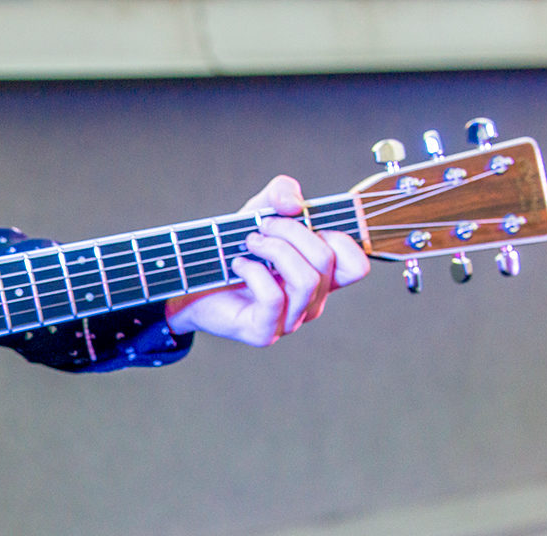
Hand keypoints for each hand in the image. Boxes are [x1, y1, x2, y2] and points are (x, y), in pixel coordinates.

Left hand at [165, 176, 369, 346]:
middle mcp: (311, 301)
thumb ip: (282, 192)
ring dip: (276, 250)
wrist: (190, 281)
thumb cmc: (232, 248)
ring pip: (307, 280)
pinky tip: (238, 264)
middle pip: (326, 262)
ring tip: (249, 241)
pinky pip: (274, 297)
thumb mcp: (259, 209)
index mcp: (321, 276)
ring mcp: (290, 320)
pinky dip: (254, 272)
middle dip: (293, 232)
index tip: (304, 222)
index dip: (338, 238)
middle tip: (262, 225)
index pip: (356, 265)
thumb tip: (293, 204)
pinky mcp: (264, 332)